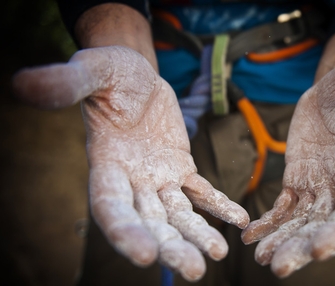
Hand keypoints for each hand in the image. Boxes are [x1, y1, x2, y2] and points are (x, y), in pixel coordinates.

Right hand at [13, 46, 249, 280]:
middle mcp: (132, 180)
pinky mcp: (180, 167)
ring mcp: (158, 177)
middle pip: (150, 221)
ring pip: (177, 213)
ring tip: (217, 254)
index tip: (145, 256)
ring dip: (196, 233)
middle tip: (194, 270)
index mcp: (106, 165)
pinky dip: (218, 205)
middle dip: (170, 246)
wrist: (136, 76)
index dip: (125, 232)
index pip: (111, 207)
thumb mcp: (91, 71)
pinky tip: (238, 219)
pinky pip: (201, 190)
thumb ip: (66, 83)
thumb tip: (23, 83)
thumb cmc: (110, 73)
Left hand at [241, 64, 334, 276]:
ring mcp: (316, 185)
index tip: (318, 251)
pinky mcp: (296, 179)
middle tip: (278, 267)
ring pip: (299, 222)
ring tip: (261, 258)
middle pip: (322, 225)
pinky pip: (282, 207)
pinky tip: (250, 236)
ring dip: (282, 241)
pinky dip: (268, 222)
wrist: (332, 90)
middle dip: (302, 247)